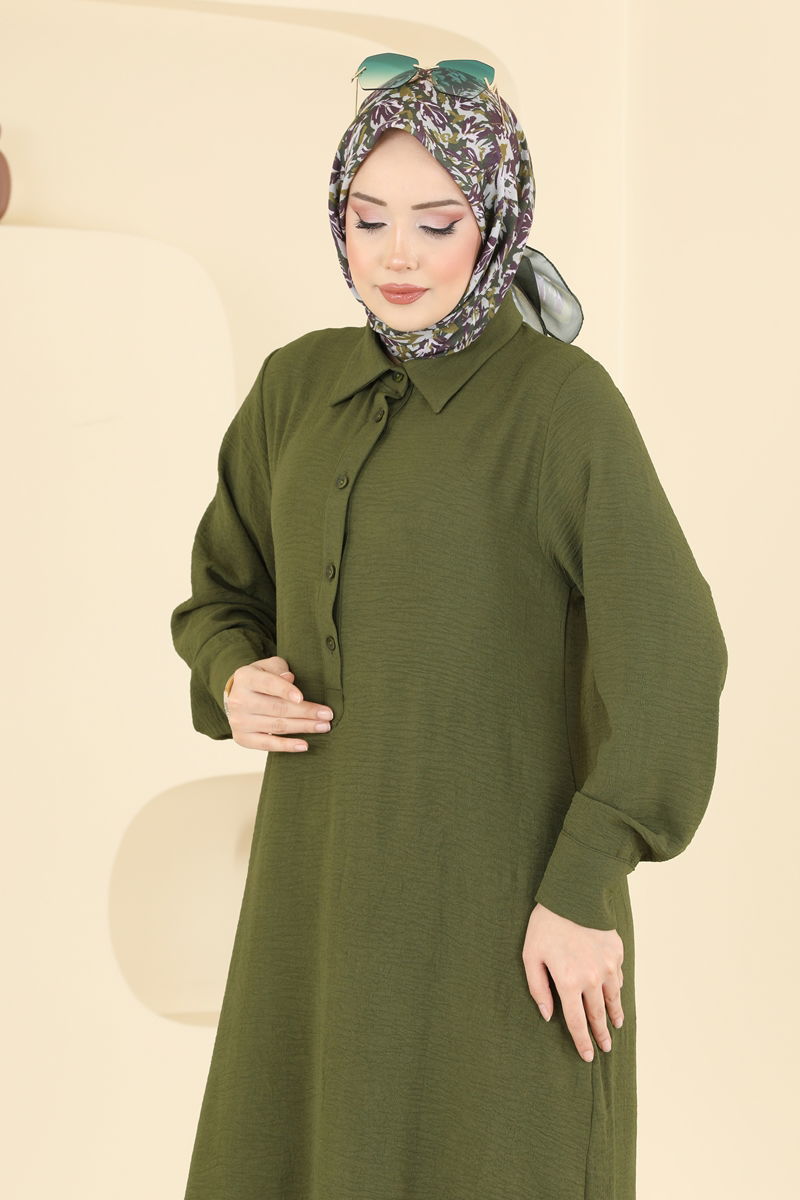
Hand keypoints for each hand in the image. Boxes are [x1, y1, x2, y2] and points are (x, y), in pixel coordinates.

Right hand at [225, 656, 332, 750]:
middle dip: (305, 712)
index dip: (284, 690)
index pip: (267, 683)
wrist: (238, 697)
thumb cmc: (261, 679)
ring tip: (323, 726)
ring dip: (303, 727)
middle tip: (327, 715)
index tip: (302, 698)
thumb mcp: (269, 667)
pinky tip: (304, 745)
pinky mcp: (243, 738)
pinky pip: (268, 745)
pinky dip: (287, 746)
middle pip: (277, 708)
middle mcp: (239, 700)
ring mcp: (239, 722)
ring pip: (276, 726)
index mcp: (245, 678)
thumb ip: (279, 669)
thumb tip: (290, 678)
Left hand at [522, 902, 624, 1061]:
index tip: (587, 1056)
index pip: (577, 1022)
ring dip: (614, 1015)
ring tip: (615, 1026)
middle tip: (605, 1049)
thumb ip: (538, 988)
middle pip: (598, 1015)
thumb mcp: (531, 956)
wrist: (573, 894)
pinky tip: (614, 994)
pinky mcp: (616, 952)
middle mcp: (592, 978)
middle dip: (601, 1035)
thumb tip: (548, 1015)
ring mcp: (608, 965)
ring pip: (613, 999)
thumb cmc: (545, 925)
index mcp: (569, 982)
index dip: (582, 1042)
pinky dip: (616, 989)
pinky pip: (618, 977)